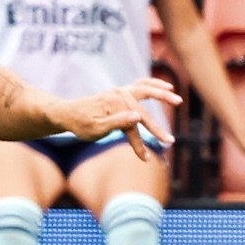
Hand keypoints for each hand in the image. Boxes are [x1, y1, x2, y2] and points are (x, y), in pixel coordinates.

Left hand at [60, 79, 184, 160]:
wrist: (68, 113)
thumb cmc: (80, 124)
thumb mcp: (96, 128)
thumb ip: (117, 121)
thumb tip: (138, 116)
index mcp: (116, 103)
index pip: (134, 126)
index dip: (140, 144)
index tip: (145, 159)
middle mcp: (120, 94)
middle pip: (145, 109)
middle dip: (157, 126)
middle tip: (171, 139)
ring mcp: (121, 91)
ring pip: (146, 89)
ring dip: (162, 93)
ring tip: (176, 97)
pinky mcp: (120, 92)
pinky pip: (141, 85)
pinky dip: (153, 85)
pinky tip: (164, 86)